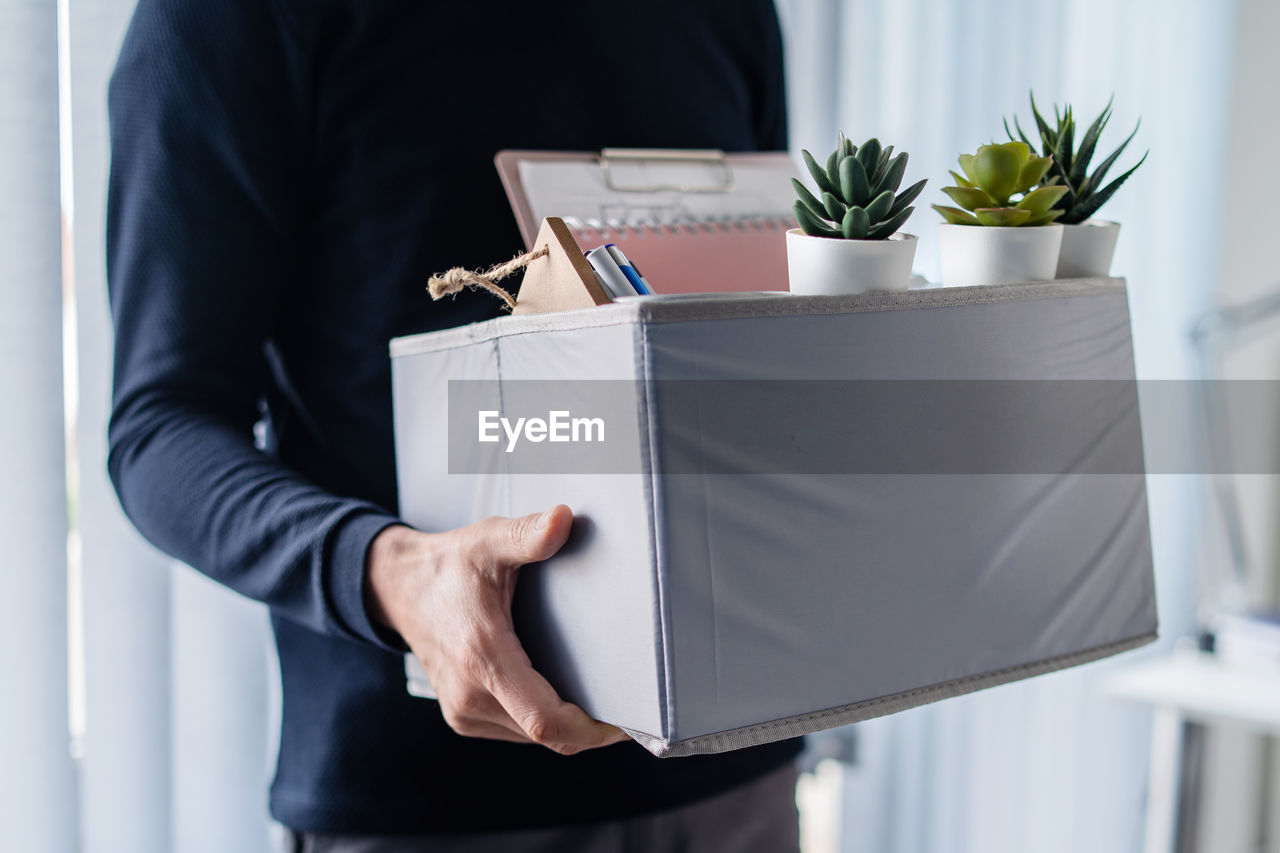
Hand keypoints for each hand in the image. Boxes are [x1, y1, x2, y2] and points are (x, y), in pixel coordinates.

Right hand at [365, 505, 626, 754]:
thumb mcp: (488, 541)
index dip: (589, 730)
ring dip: (566, 726)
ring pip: (531, 737)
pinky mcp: (462, 716)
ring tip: (596, 697)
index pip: (544, 719)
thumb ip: (527, 534)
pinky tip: (558, 694)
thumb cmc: (447, 567)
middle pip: (545, 735)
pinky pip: (515, 731)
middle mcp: (470, 695)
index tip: (622, 723)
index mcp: (482, 657)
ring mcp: (464, 711)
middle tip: (626, 709)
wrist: (399, 588)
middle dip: (588, 728)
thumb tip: (563, 520)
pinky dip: (541, 720)